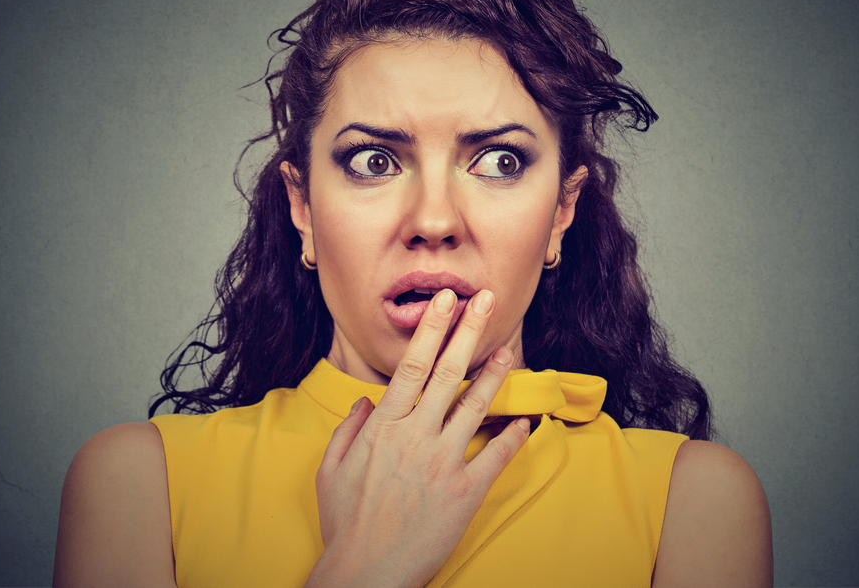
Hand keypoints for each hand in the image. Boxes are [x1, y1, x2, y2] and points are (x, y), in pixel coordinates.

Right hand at [305, 289, 531, 587]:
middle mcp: (416, 435)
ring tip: (510, 348)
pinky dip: (513, 436)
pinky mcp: (464, 491)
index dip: (433, 329)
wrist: (365, 573)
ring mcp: (443, 462)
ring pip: (476, 406)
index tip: (446, 300)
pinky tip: (527, 420)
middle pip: (448, 372)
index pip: (413, 365)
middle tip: (487, 300)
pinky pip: (495, 455)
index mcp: (384, 426)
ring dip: (495, 374)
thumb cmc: (346, 522)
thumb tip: (366, 401)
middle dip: (469, 331)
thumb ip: (349, 429)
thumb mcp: (331, 469)